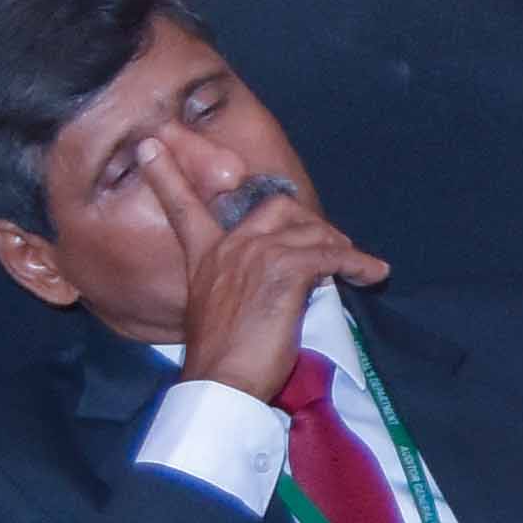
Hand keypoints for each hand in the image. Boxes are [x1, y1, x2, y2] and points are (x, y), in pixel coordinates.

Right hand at [133, 133, 380, 410]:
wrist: (221, 380)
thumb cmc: (220, 355)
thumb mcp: (215, 307)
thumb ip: (236, 280)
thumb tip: (270, 279)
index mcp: (204, 255)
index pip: (182, 205)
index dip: (166, 174)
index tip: (149, 142)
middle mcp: (228, 246)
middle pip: (276, 207)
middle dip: (307, 221)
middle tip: (327, 246)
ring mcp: (257, 254)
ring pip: (310, 230)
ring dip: (338, 246)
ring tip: (355, 266)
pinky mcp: (287, 270)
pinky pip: (333, 255)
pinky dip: (359, 263)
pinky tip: (373, 274)